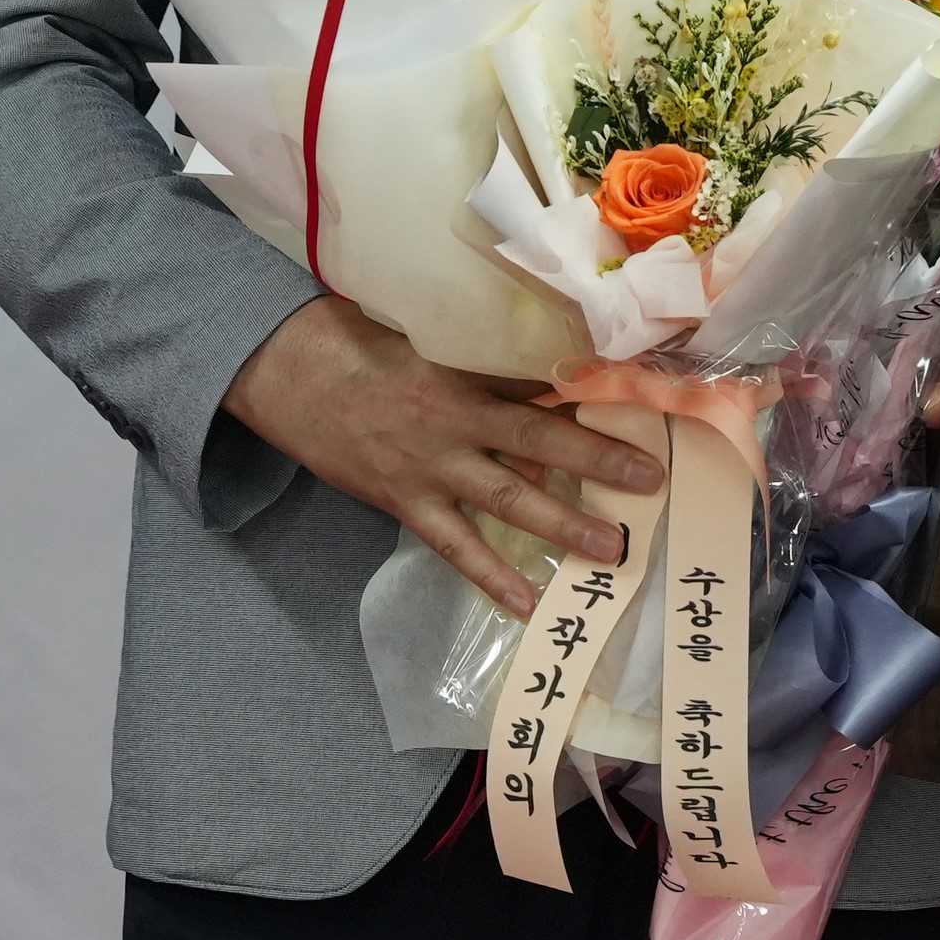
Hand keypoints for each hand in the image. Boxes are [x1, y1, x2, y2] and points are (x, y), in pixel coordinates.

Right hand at [217, 293, 664, 614]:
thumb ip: (483, 358)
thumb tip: (548, 365)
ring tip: (608, 549)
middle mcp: (454, 421)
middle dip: (597, 461)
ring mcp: (430, 466)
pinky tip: (525, 602)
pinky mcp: (404, 501)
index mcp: (464, 372)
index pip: (539, 385)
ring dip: (560, 524)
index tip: (642, 402)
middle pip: (538, 443)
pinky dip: (490, 575)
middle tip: (650, 481)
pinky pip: (454, 544)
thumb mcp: (427, 337)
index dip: (591, 396)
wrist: (289, 374)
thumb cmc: (360, 344)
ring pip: (506, 500)